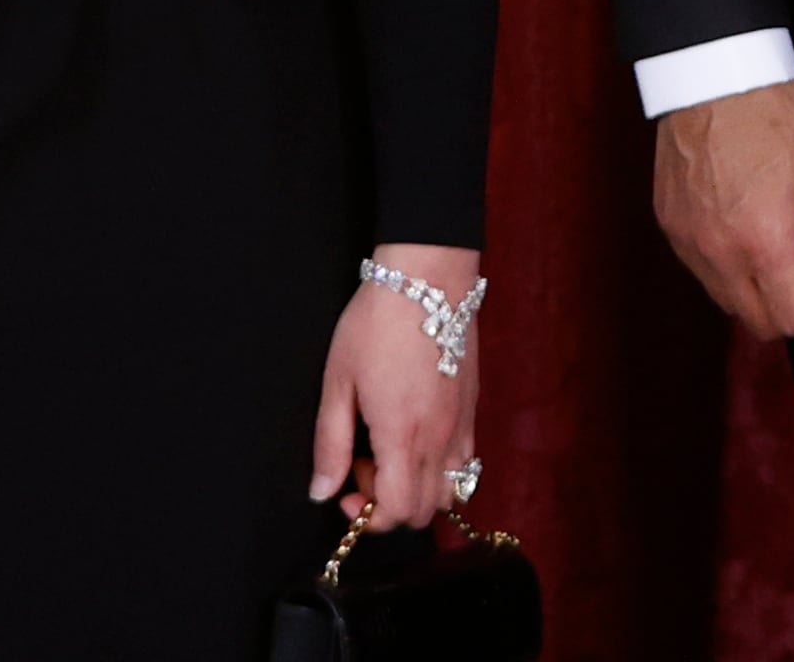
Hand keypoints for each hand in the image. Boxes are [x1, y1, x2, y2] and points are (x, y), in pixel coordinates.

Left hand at [311, 244, 483, 526]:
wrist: (427, 278)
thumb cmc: (376, 324)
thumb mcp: (338, 382)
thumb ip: (329, 444)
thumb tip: (321, 490)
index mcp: (402, 434)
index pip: (399, 510)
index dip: (369, 515)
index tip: (346, 489)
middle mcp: (439, 437)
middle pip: (426, 510)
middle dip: (390, 504)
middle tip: (363, 466)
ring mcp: (461, 424)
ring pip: (452, 492)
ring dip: (419, 489)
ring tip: (391, 454)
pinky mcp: (472, 408)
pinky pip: (466, 462)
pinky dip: (441, 469)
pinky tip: (416, 437)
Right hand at [654, 80, 793, 339]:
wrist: (713, 74)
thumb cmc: (774, 113)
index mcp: (761, 239)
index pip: (792, 318)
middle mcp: (717, 251)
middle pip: (758, 321)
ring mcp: (687, 241)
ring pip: (728, 301)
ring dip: (763, 293)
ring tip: (791, 251)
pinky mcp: (671, 227)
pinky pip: (703, 272)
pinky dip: (732, 270)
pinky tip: (754, 234)